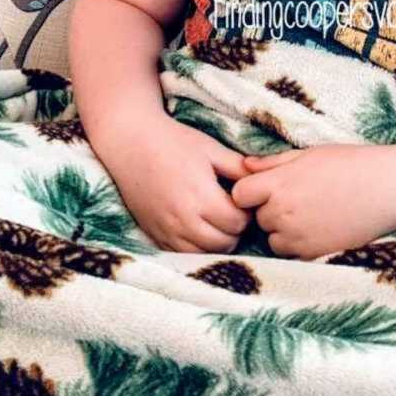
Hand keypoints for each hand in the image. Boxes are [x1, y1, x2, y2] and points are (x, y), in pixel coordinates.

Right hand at [98, 111, 251, 253]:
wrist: (130, 142)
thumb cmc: (174, 141)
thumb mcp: (211, 148)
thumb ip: (239, 168)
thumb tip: (264, 181)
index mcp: (201, 196)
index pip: (238, 223)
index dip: (246, 213)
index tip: (242, 200)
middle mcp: (183, 219)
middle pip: (224, 243)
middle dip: (234, 230)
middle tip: (232, 211)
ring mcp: (166, 230)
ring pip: (203, 253)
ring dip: (215, 241)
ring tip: (216, 220)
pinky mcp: (154, 234)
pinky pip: (181, 254)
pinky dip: (194, 246)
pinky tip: (197, 227)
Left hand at [231, 144, 395, 259]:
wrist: (387, 189)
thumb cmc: (351, 164)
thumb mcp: (309, 154)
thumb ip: (274, 163)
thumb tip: (244, 165)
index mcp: (279, 183)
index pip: (239, 194)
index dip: (250, 191)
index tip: (266, 188)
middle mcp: (283, 212)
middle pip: (257, 217)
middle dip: (270, 210)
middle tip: (299, 198)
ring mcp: (297, 236)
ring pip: (273, 239)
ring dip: (283, 230)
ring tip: (311, 214)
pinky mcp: (313, 254)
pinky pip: (292, 254)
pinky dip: (300, 245)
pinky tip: (321, 227)